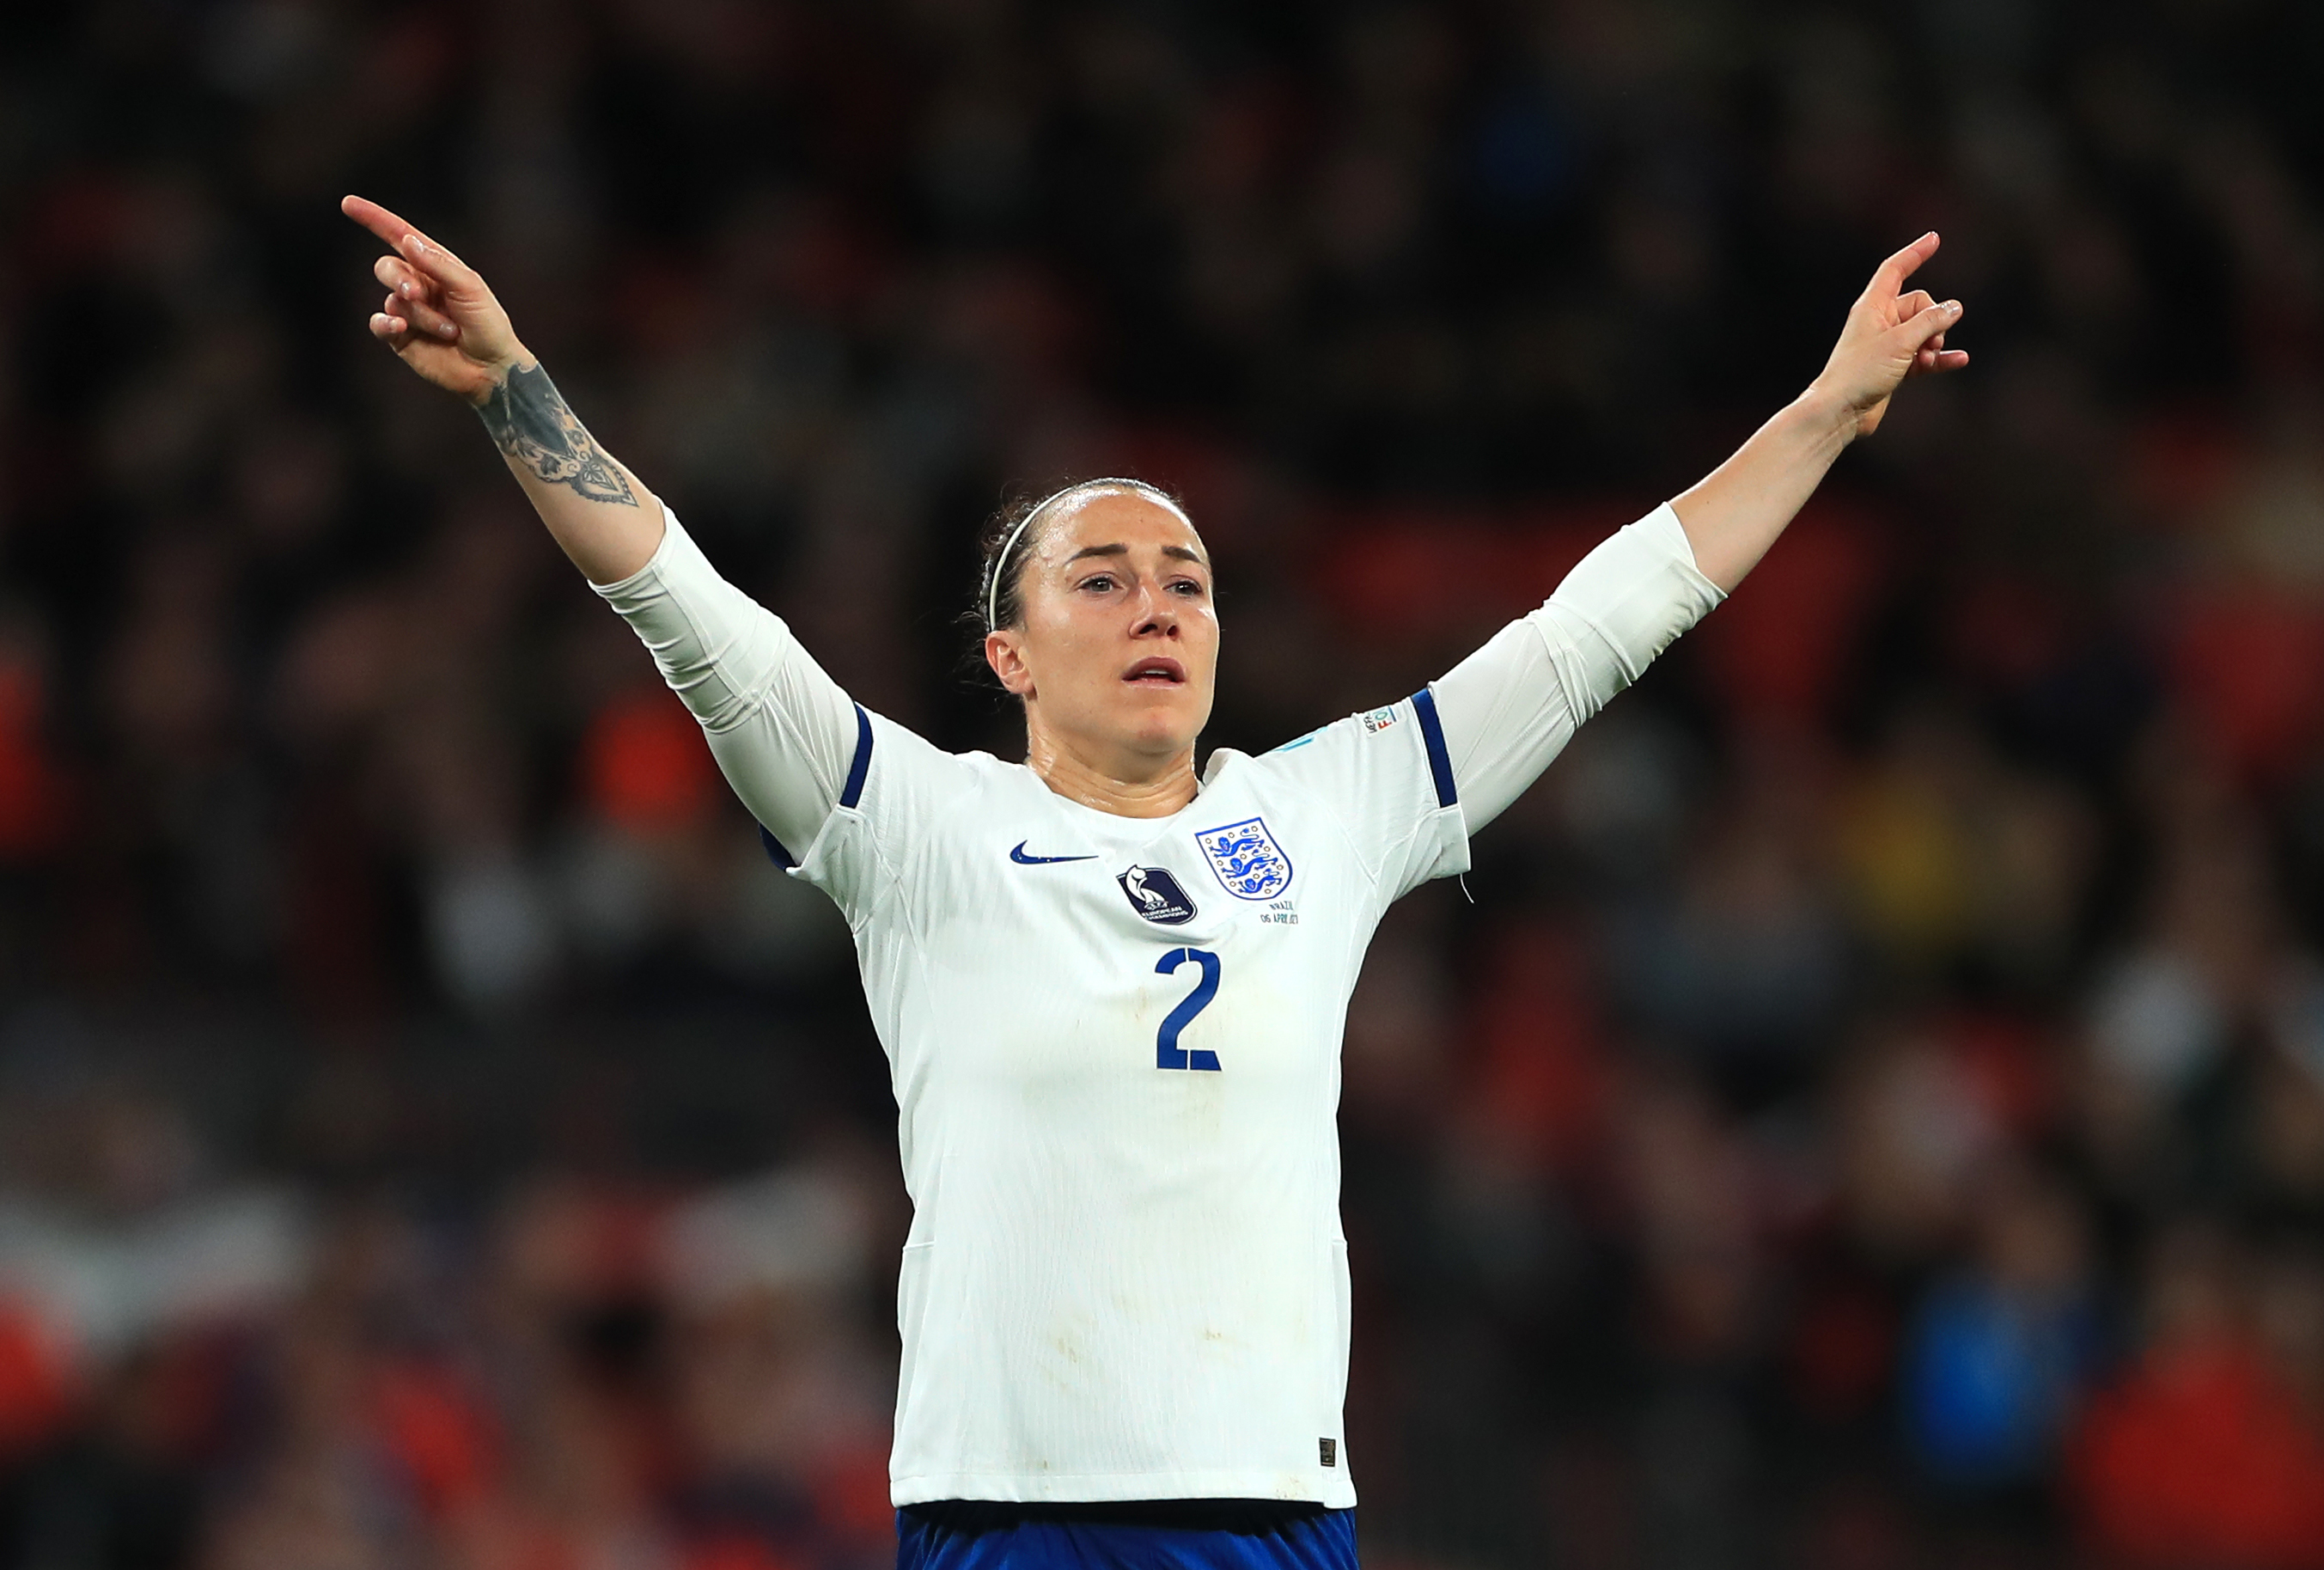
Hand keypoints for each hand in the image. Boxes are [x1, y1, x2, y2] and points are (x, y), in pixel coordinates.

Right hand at [341, 195, 528, 403]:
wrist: (492, 368)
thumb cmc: (488, 325)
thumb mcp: (470, 288)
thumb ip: (437, 264)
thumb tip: (407, 240)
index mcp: (435, 265)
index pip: (399, 236)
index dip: (374, 219)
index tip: (348, 203)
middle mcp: (418, 285)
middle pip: (387, 267)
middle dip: (399, 278)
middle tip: (417, 293)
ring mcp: (408, 311)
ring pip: (393, 300)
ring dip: (422, 315)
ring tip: (450, 331)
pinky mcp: (401, 337)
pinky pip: (379, 323)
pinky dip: (386, 323)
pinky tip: (399, 327)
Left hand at [1807, 232, 1968, 439]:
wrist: (1840, 412)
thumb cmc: (1860, 373)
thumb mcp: (1900, 342)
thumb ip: (1931, 321)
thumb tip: (1955, 307)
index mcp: (1872, 306)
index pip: (1895, 270)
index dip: (1915, 253)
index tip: (1934, 238)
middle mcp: (1879, 322)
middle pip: (1920, 304)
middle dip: (1934, 318)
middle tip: (1928, 341)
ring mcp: (1887, 345)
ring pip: (1924, 331)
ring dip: (1935, 342)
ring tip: (1929, 357)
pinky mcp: (1894, 368)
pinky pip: (1924, 357)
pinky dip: (1940, 359)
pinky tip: (1959, 360)